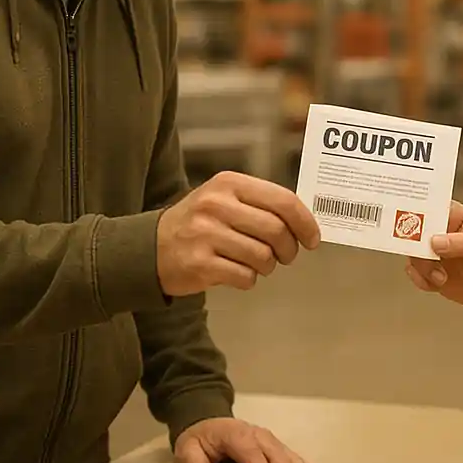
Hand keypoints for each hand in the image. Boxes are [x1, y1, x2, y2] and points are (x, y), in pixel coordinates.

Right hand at [157, 171, 320, 296]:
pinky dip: (249, 279)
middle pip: (276, 230)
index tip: (312, 239)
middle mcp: (216, 205)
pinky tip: (237, 272)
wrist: (150, 246)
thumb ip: (261, 205)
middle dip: (289, 248)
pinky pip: (244, 276)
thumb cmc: (199, 222)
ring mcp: (205, 234)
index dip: (304, 222)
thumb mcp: (225, 199)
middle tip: (286, 256)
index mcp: (229, 183)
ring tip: (258, 264)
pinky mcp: (199, 264)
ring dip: (268, 266)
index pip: (282, 200)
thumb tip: (303, 223)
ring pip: (263, 256)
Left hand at [174, 417, 324, 462]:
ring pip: (286, 453)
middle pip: (273, 452)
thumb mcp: (187, 450)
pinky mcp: (273, 444)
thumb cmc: (198, 441)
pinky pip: (291, 453)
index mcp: (234, 434)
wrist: (206, 423)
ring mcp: (266, 437)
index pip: (250, 453)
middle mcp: (255, 433)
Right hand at [405, 200, 462, 325]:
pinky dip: (421, 279)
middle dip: (415, 242)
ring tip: (440, 276)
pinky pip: (413, 271)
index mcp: (455, 216)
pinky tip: (436, 282)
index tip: (414, 221)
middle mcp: (440, 231)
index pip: (433, 205)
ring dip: (422, 266)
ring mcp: (433, 251)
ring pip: (412, 251)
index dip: (420, 210)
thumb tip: (437, 240)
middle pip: (415, 227)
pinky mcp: (428, 269)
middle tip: (425, 254)